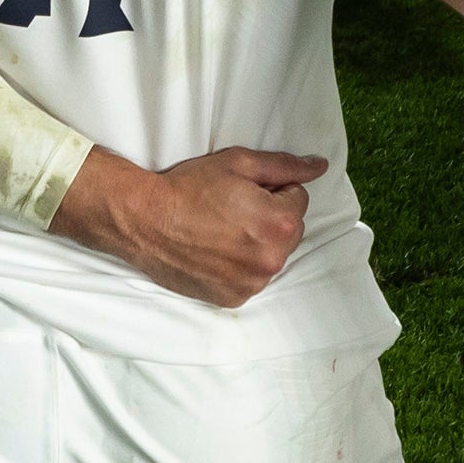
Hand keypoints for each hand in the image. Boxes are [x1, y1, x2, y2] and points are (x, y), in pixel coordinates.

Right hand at [50, 143, 322, 306]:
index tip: (243, 191)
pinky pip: (251, 278)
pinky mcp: (233, 298)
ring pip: (271, 256)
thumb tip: (319, 167)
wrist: (144, 220)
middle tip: (232, 209)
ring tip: (221, 231)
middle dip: (270, 218)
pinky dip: (239, 266)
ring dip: (256, 244)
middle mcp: (272, 259)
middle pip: (290, 231)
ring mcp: (253, 283)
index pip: (299, 199)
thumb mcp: (239, 163)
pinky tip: (214, 252)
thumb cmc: (189, 187)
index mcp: (280, 223)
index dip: (272, 190)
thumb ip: (285, 166)